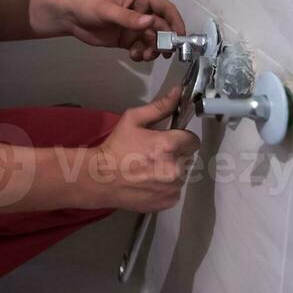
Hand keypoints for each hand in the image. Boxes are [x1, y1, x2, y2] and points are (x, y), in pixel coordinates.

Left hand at [58, 0, 186, 61]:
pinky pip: (141, 48)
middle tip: (162, 54)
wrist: (71, 18)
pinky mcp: (127, 40)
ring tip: (144, 56)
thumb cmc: (88, 6)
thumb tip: (151, 22)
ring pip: (153, 41)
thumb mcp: (108, 11)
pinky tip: (134, 56)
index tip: (181, 37)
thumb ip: (129, 18)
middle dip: (164, 41)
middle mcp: (141, 13)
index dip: (176, 21)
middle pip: (162, 28)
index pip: (165, 8)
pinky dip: (141, 54)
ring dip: (153, 50)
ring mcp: (134, 27)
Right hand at [84, 85, 199, 212]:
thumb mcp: (133, 120)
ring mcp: (172, 187)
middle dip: (175, 154)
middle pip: (187, 157)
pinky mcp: (168, 201)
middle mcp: (175, 167)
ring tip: (150, 170)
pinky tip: (149, 183)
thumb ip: (159, 107)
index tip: (169, 140)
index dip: (181, 138)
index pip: (193, 140)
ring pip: (182, 174)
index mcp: (169, 145)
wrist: (100, 179)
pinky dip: (166, 187)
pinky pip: (175, 190)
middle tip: (154, 155)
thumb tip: (178, 91)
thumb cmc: (116, 147)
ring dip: (171, 171)